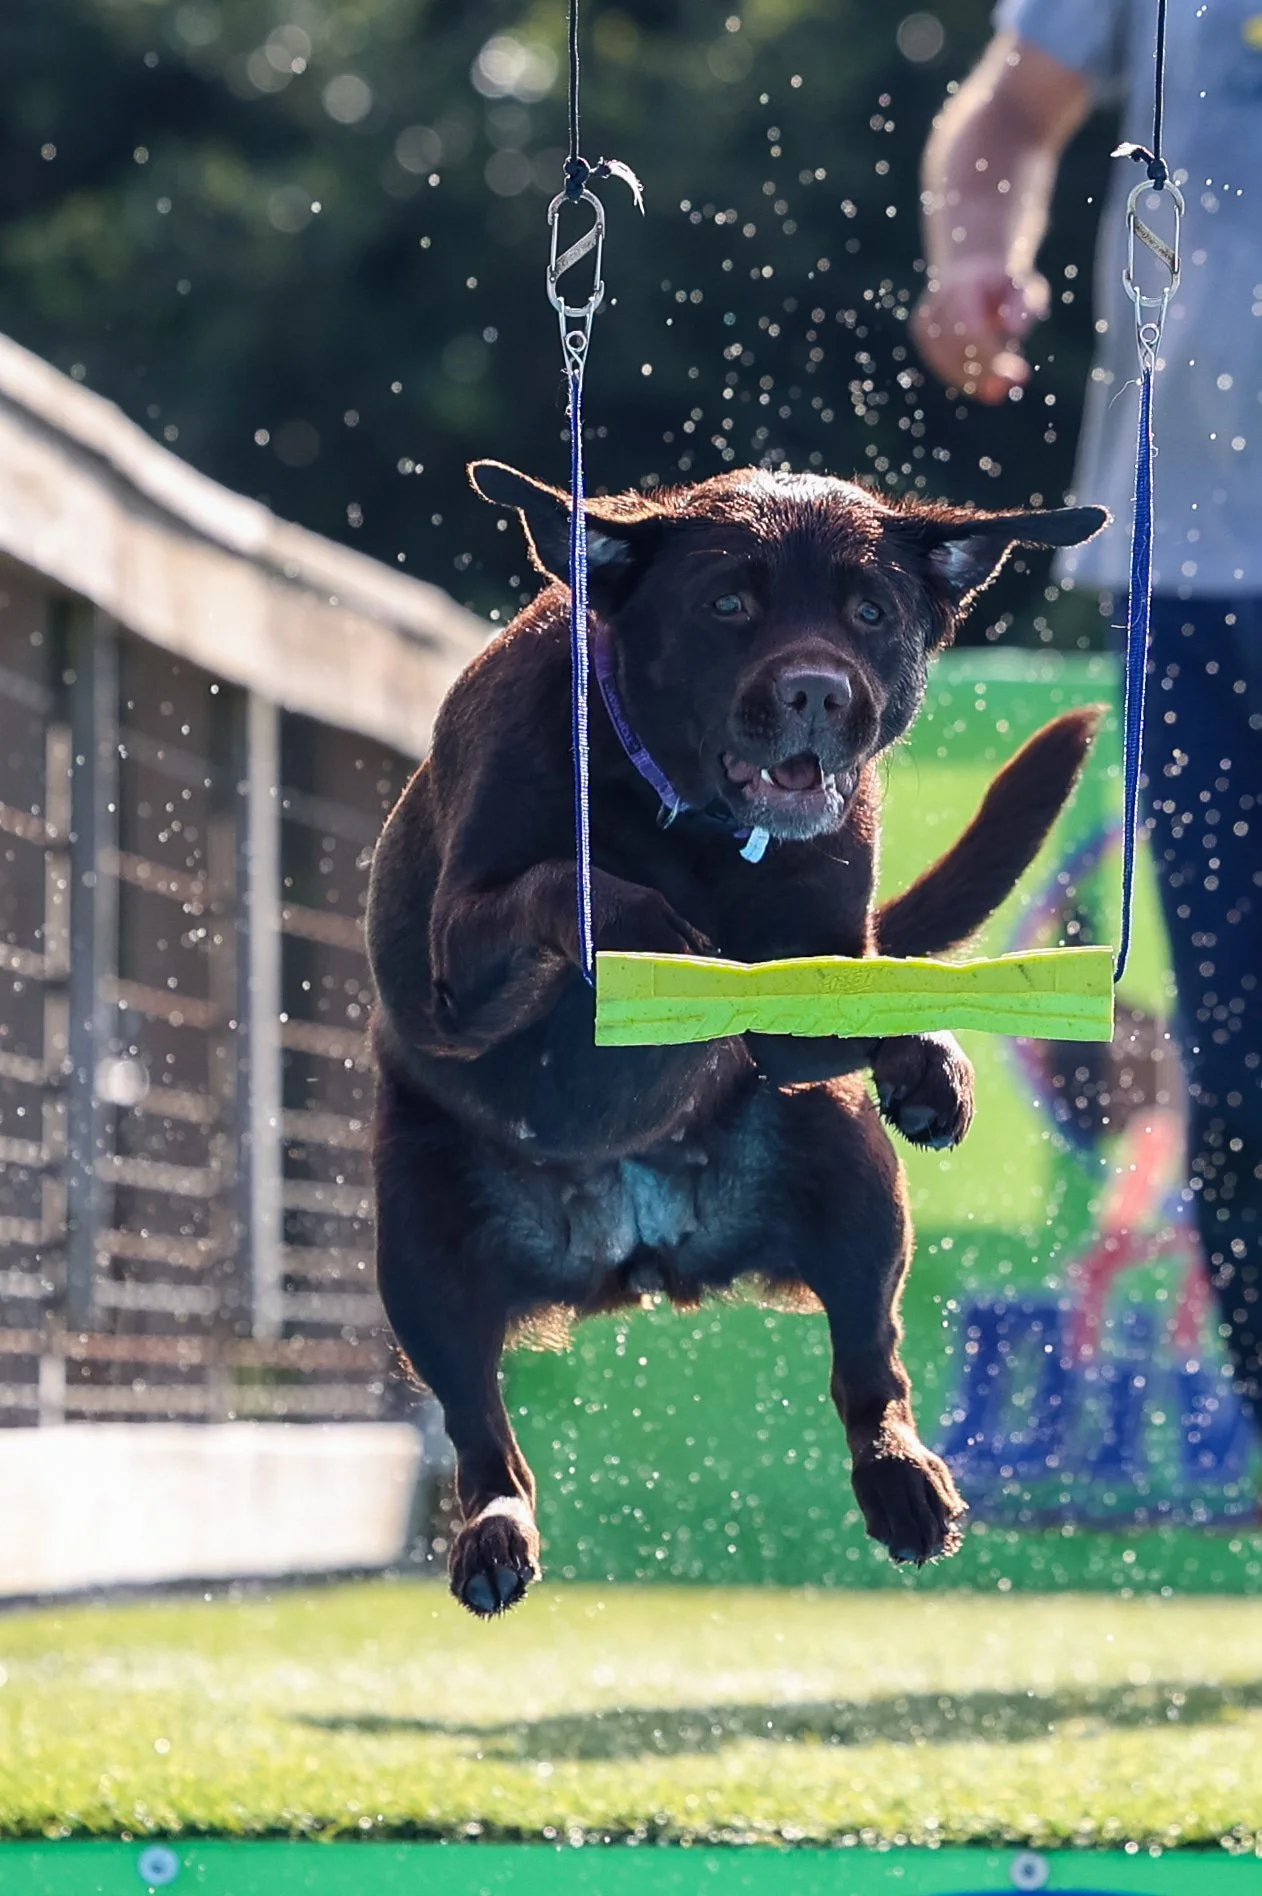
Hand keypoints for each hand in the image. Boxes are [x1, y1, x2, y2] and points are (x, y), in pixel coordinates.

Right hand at [911, 257, 1048, 403]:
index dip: (990, 355)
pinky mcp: (921, 331)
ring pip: (942, 360)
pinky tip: (979, 383)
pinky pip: (939, 363)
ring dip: (968, 380)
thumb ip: (1024, 306)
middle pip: (953, 347)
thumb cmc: (1006, 284)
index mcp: (963, 286)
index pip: (971, 329)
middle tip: (1001, 392)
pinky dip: (959, 377)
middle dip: (979, 374)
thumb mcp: (1025, 287)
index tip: (1014, 376)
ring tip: (995, 390)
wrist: (973, 266)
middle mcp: (938, 301)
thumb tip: (1014, 330)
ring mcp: (925, 317)